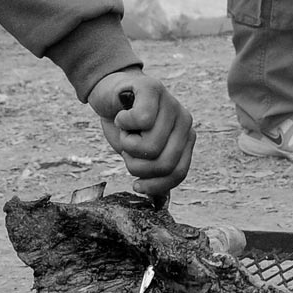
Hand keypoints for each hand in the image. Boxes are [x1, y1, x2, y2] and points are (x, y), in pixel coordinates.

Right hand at [87, 71, 193, 195]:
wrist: (107, 93)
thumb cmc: (124, 126)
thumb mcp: (140, 153)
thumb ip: (153, 171)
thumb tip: (159, 203)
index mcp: (186, 138)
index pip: (178, 173)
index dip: (156, 185)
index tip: (137, 186)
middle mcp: (185, 121)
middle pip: (164, 164)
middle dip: (136, 165)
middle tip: (127, 148)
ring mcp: (171, 103)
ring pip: (150, 147)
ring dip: (127, 143)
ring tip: (126, 129)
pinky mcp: (153, 89)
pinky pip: (142, 120)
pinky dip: (123, 123)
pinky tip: (123, 114)